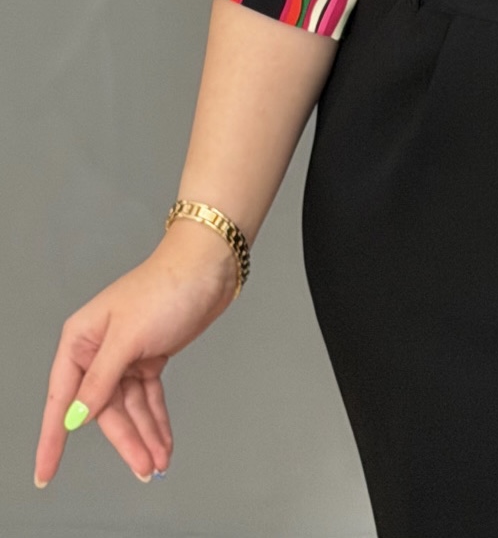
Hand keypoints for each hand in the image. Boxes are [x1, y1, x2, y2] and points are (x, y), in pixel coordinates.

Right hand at [33, 228, 238, 487]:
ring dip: (144, 434)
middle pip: (103, 409)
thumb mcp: (128, 337)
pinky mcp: (151, 356)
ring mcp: (126, 355)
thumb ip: (101, 380)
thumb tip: (76, 418)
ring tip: (158, 463)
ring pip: (129, 407)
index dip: (53, 438)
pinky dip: (156, 418)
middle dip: (125, 439)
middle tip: (143, 469)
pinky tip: (164, 441)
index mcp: (81, 340)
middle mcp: (99, 350)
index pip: (62, 398)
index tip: (45, 474)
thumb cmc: (165, 289)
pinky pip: (148, 397)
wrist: (208, 266)